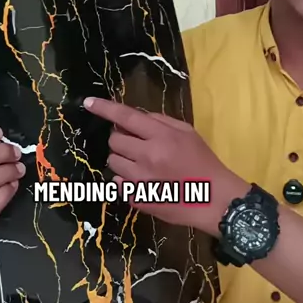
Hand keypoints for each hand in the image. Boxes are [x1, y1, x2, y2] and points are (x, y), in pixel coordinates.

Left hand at [84, 97, 246, 233]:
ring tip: (142, 163)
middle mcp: (147, 157)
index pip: (126, 117)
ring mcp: (140, 180)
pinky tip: (144, 181)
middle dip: (121, 138)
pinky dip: (126, 179)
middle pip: (114, 140)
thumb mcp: (188, 133)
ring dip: (123, 158)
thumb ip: (161, 121)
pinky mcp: (136, 199)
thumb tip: (136, 118)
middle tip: (138, 143)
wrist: (214, 199)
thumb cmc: (203, 162)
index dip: (105, 108)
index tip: (88, 102)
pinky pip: (117, 183)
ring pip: (113, 161)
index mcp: (161, 137)